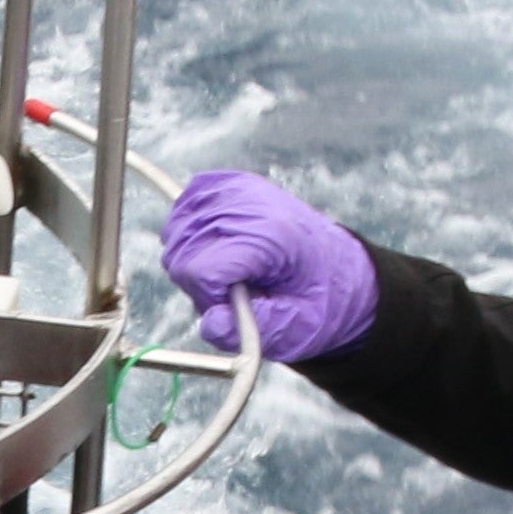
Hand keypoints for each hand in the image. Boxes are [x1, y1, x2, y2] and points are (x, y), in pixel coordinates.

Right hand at [161, 172, 378, 361]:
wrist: (336, 268)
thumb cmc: (315, 300)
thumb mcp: (292, 330)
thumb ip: (248, 332)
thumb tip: (210, 324)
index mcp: (270, 237)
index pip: (199, 270)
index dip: (209, 297)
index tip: (236, 304)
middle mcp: (249, 203)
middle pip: (181, 253)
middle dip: (200, 282)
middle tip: (237, 290)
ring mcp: (235, 187)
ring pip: (175, 234)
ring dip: (193, 260)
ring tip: (232, 269)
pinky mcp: (225, 181)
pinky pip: (183, 208)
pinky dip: (191, 233)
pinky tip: (218, 246)